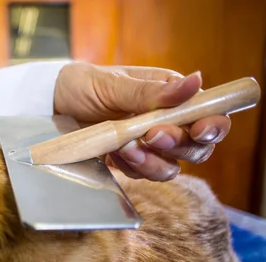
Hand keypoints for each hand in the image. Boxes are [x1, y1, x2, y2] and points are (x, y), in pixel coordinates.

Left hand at [54, 63, 230, 180]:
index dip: (213, 126)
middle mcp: (166, 122)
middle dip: (178, 145)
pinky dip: (133, 167)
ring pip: (172, 167)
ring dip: (152, 161)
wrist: (52, 107)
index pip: (208, 113)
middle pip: (196, 147)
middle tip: (151, 135)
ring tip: (125, 146)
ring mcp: (149, 146)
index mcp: (170, 96)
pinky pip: (145, 175)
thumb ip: (151, 92)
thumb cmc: (84, 86)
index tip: (200, 130)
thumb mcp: (113, 84)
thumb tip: (196, 81)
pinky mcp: (131, 163)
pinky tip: (115, 154)